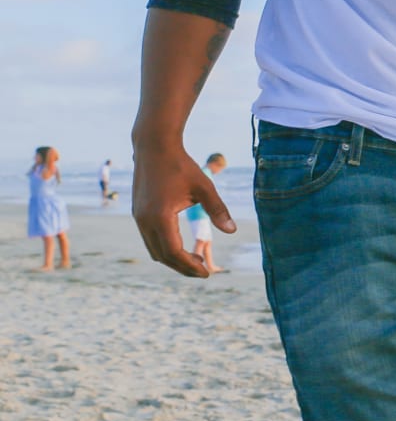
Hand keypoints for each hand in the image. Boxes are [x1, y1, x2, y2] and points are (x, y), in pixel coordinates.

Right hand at [132, 143, 233, 277]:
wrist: (154, 147)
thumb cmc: (181, 165)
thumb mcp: (204, 187)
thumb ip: (218, 209)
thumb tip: (231, 231)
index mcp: (159, 216)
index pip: (174, 252)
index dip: (190, 266)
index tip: (206, 273)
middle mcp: (144, 220)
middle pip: (162, 256)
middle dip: (183, 267)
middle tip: (203, 272)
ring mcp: (138, 218)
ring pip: (154, 249)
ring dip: (173, 258)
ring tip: (195, 260)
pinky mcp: (138, 213)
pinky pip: (150, 239)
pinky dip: (165, 247)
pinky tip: (182, 245)